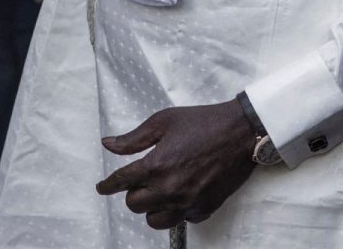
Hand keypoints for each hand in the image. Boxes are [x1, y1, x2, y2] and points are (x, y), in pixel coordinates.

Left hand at [96, 99, 256, 230]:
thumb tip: (108, 144)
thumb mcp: (163, 122)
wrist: (240, 133)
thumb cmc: (202, 122)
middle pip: (134, 204)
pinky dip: (175, 210)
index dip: (107, 185)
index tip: (101, 187)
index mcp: (156, 166)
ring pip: (154, 220)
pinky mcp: (203, 209)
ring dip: (151, 207)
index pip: (121, 182)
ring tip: (157, 192)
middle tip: (140, 179)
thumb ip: (133, 139)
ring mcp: (187, 203)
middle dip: (132, 191)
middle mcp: (169, 189)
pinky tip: (179, 194)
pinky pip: (179, 220)